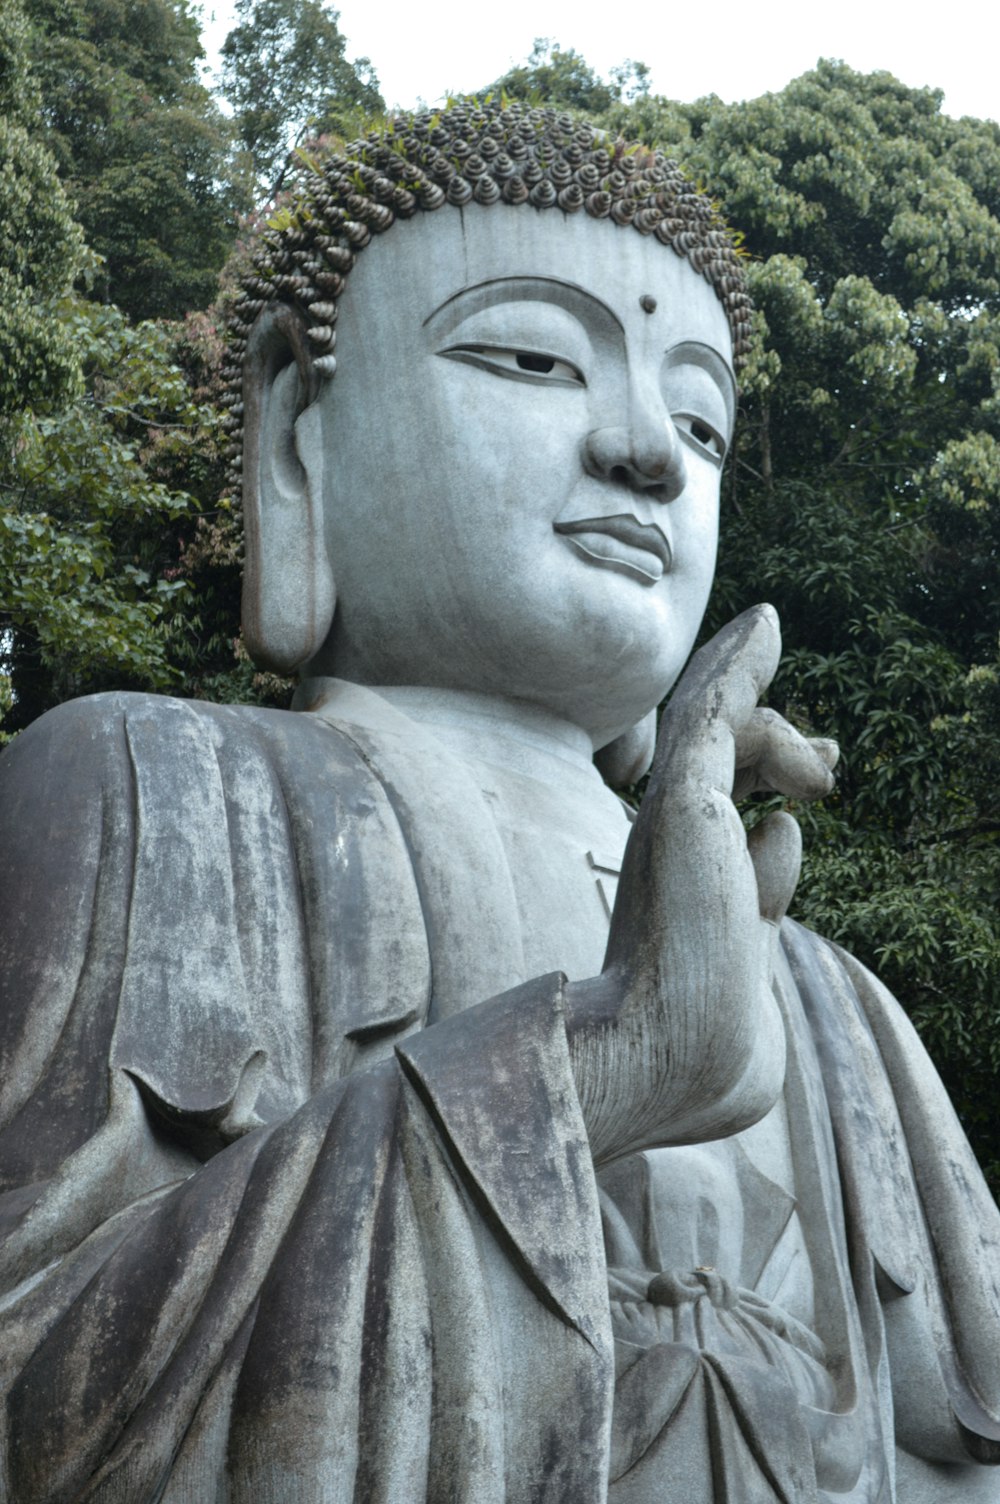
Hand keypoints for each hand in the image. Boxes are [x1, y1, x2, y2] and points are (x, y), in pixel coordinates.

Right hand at [565, 604, 836, 1162]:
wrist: (683, 1063)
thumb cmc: (718, 1046)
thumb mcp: (752, 957)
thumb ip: (766, 898)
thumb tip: (786, 831)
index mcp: (679, 876)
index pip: (724, 799)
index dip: (772, 775)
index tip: (820, 776)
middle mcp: (666, 838)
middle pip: (713, 749)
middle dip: (770, 733)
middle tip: (828, 747)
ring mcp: (670, 814)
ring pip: (713, 720)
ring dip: (776, 721)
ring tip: (826, 765)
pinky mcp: (684, 799)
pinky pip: (713, 709)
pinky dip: (739, 664)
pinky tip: (767, 626)